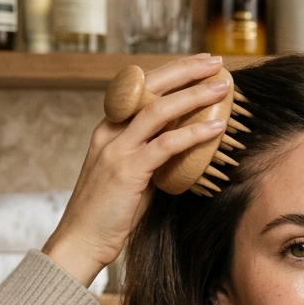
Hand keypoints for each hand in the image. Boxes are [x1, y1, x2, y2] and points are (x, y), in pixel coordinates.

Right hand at [43, 54, 230, 287]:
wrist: (81, 241)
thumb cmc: (108, 214)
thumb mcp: (132, 177)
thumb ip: (152, 158)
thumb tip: (183, 150)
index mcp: (108, 129)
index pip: (141, 87)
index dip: (171, 72)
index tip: (199, 65)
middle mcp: (110, 132)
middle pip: (149, 87)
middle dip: (186, 71)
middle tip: (215, 63)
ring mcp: (117, 149)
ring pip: (159, 109)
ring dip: (195, 95)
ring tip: (222, 88)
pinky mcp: (128, 170)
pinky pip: (166, 144)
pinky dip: (194, 133)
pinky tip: (216, 128)